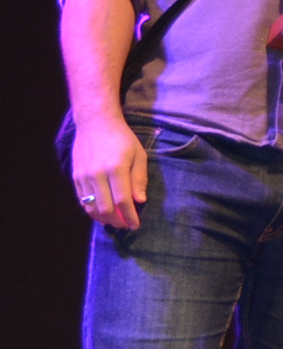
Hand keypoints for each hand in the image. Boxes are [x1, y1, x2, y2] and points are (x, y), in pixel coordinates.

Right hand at [70, 112, 147, 230]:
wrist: (95, 123)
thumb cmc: (122, 139)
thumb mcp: (139, 155)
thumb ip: (139, 179)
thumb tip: (140, 201)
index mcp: (116, 169)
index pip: (122, 201)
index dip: (129, 216)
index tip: (136, 225)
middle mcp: (97, 174)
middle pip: (105, 208)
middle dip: (117, 221)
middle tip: (126, 225)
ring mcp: (83, 176)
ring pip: (91, 207)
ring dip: (103, 219)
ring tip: (115, 221)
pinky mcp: (75, 176)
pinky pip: (82, 200)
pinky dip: (92, 210)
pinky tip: (102, 213)